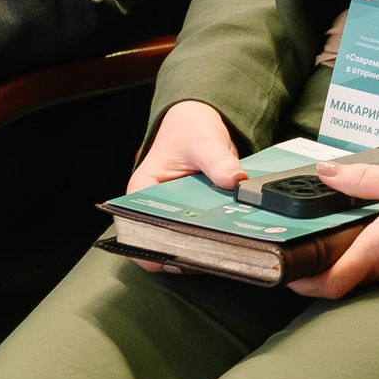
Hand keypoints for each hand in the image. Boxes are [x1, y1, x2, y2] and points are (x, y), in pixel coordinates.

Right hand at [128, 100, 243, 270]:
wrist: (198, 124)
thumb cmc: (188, 131)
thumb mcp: (202, 142)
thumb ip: (217, 161)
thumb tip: (235, 180)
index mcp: (141, 193)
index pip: (139, 234)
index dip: (159, 250)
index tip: (187, 253)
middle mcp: (152, 210)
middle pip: (165, 245)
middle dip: (190, 253)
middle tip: (219, 254)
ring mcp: (175, 216)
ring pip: (188, 244)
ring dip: (208, 248)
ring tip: (233, 250)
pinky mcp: (196, 218)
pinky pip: (207, 234)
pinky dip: (221, 238)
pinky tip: (239, 239)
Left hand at [287, 160, 378, 298]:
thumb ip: (362, 178)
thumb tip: (322, 173)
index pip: (330, 283)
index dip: (299, 282)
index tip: (278, 267)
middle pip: (338, 283)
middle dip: (310, 269)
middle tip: (290, 243)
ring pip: (358, 275)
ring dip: (335, 260)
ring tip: (317, 231)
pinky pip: (378, 268)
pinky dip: (359, 255)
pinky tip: (358, 228)